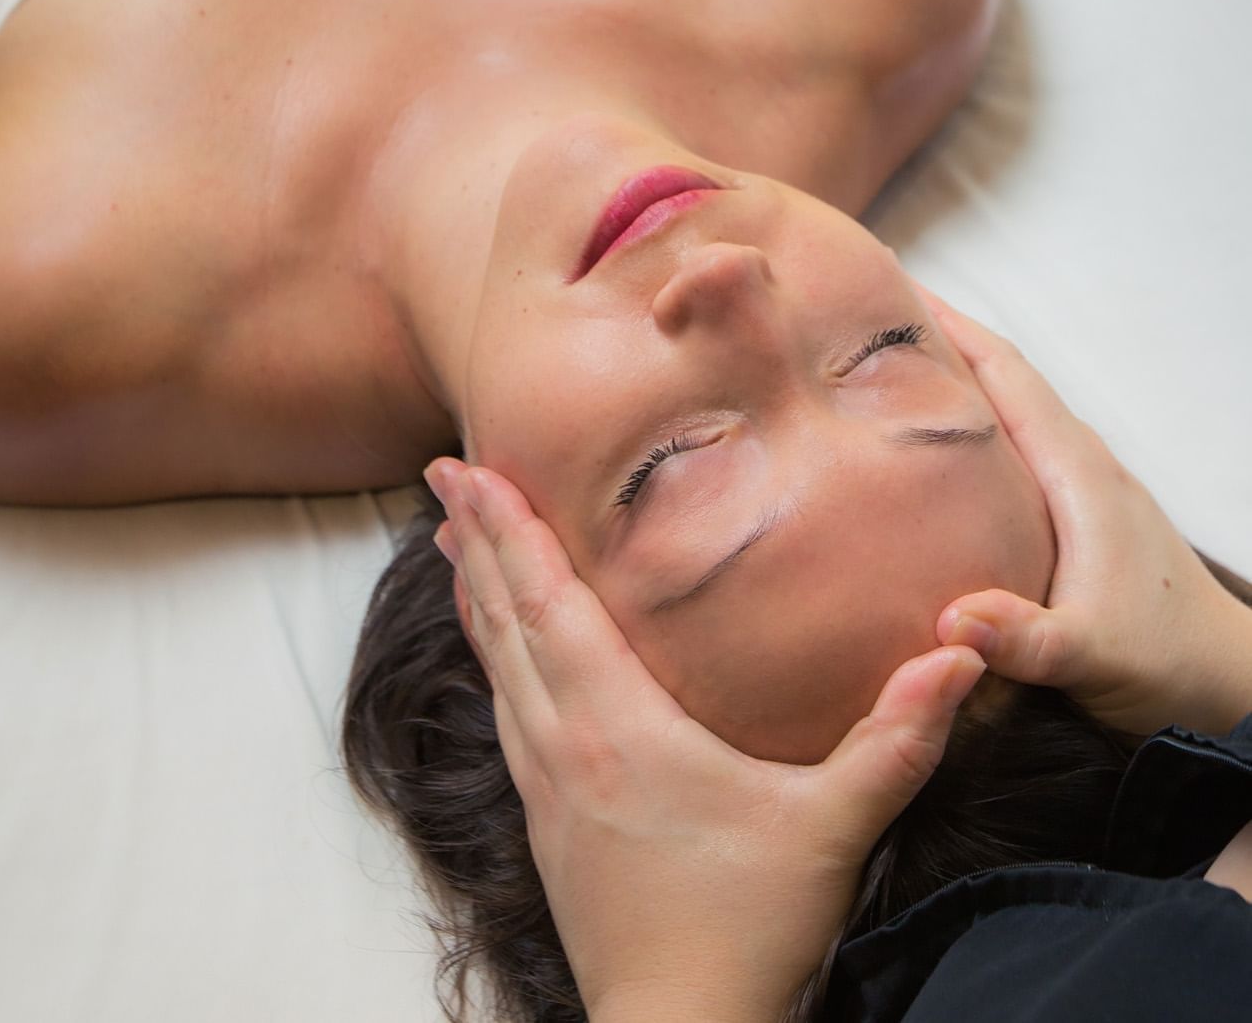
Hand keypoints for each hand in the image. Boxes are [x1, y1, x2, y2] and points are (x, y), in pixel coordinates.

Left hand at [423, 458, 985, 1022]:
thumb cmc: (749, 932)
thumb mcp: (833, 829)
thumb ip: (896, 741)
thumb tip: (958, 660)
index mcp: (619, 728)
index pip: (550, 604)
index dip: (507, 530)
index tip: (472, 470)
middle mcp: (565, 744)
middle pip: (505, 619)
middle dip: (473, 538)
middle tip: (446, 472)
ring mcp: (546, 783)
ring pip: (497, 663)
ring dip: (474, 591)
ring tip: (453, 538)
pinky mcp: (544, 818)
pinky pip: (505, 710)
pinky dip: (491, 655)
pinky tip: (495, 645)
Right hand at [922, 285, 1251, 739]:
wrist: (1231, 685)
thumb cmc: (1170, 664)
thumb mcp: (1094, 656)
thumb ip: (1027, 638)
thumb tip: (951, 622)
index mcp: (1077, 473)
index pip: (1005, 373)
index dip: (948, 325)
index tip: (890, 286)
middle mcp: (1079, 464)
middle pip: (1001, 376)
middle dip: (938, 336)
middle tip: (861, 315)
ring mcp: (1081, 486)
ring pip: (1008, 408)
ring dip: (954, 376)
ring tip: (884, 366)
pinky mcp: (1078, 512)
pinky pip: (1013, 444)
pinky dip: (971, 422)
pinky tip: (936, 446)